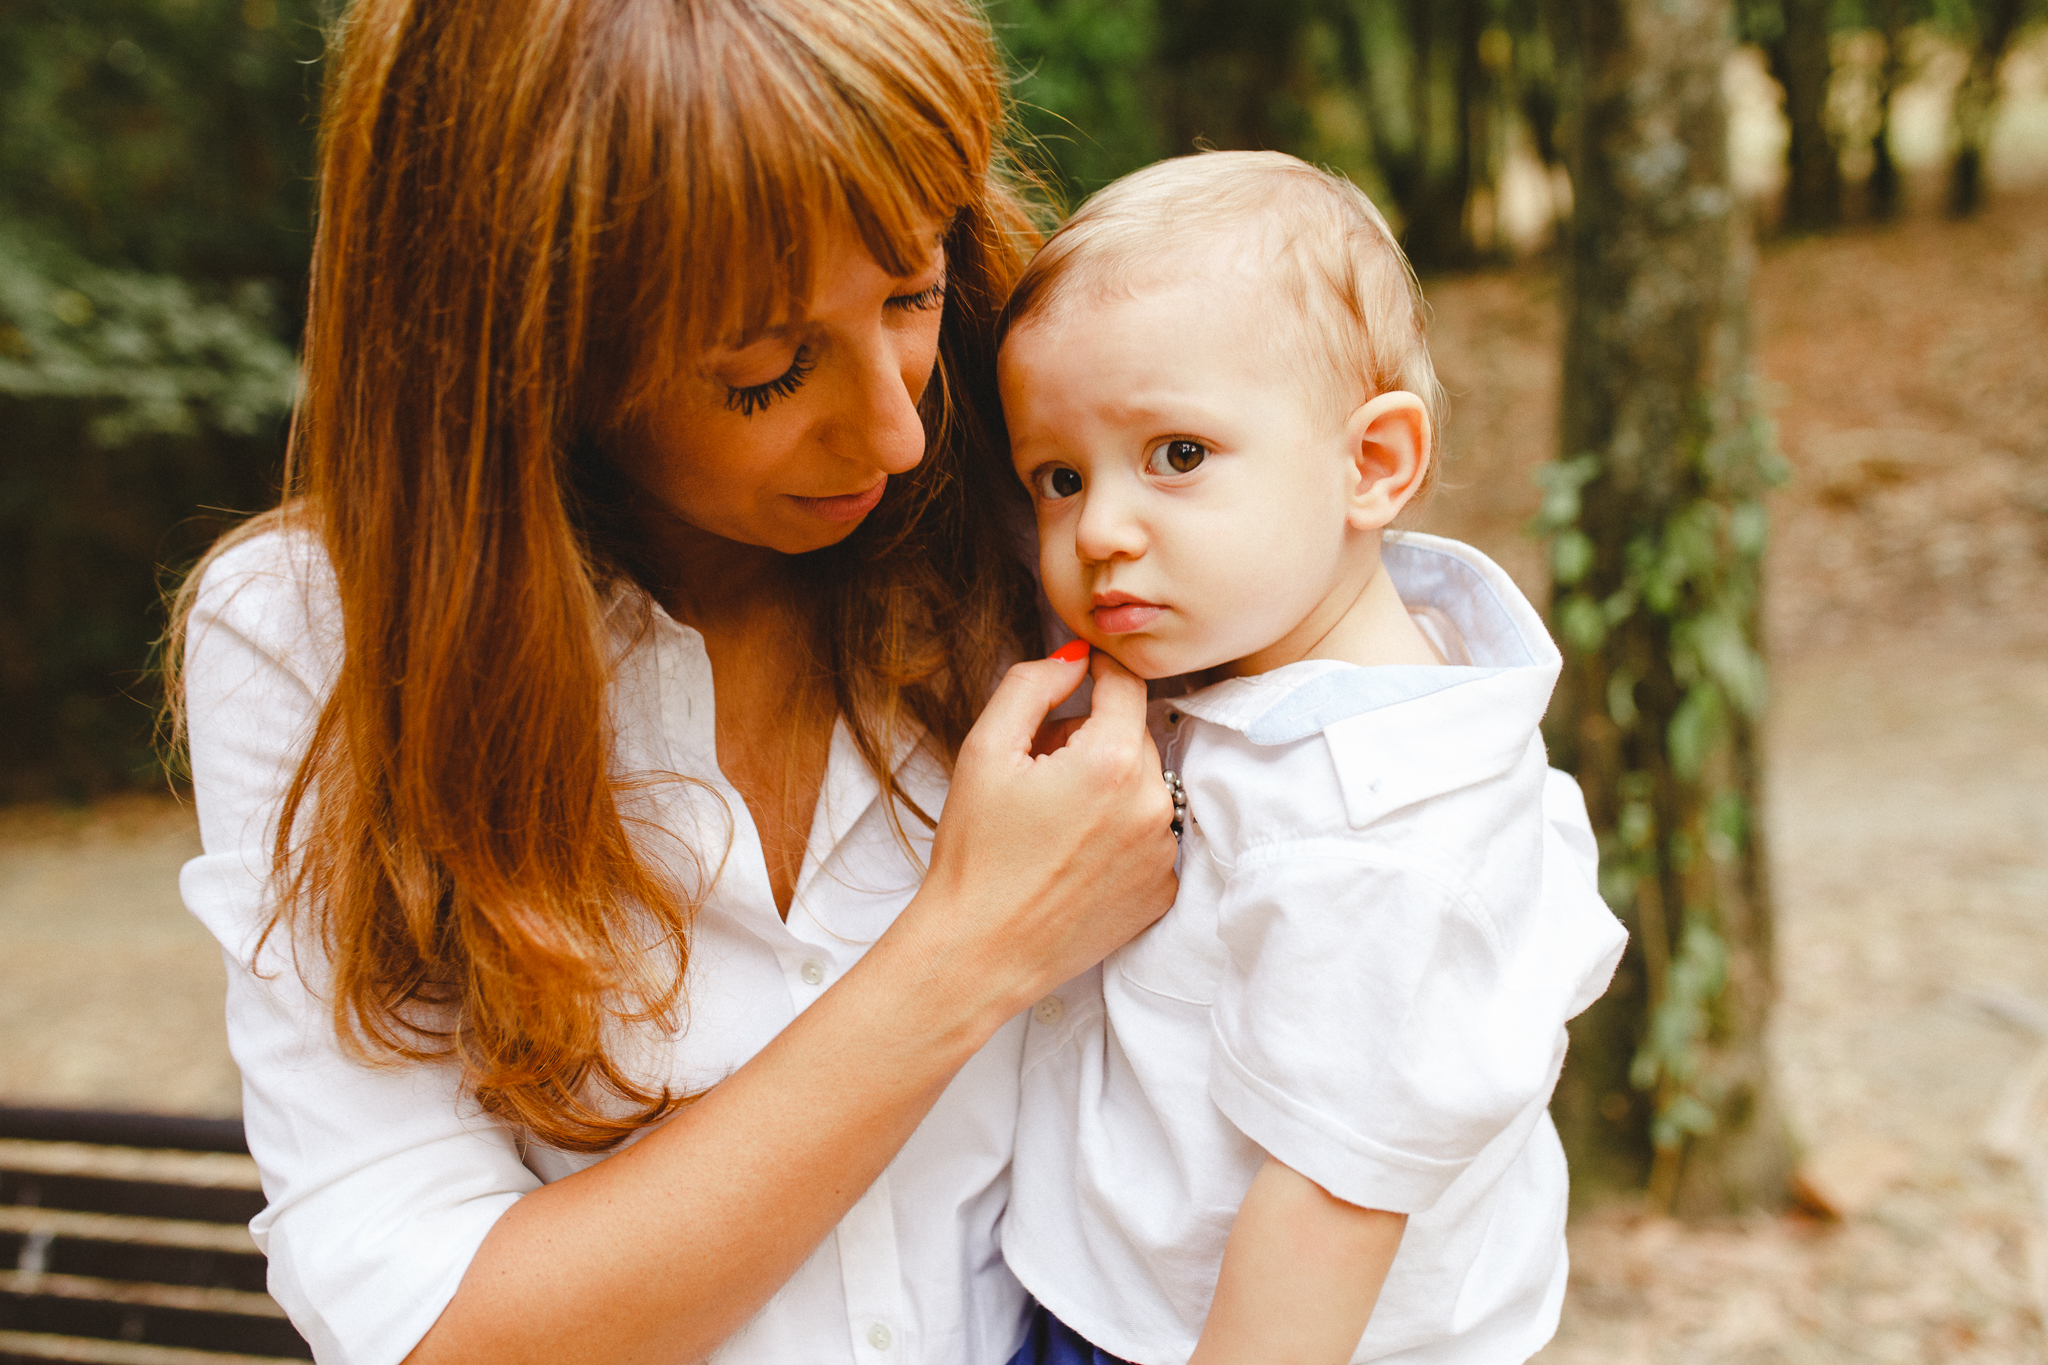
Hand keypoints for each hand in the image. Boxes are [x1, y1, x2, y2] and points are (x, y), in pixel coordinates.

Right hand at [904, 645, 1177, 1019]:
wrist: (979, 950)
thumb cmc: (975, 853)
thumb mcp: (985, 751)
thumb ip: (1032, 685)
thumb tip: (1075, 657)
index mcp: (1111, 762)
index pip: (1126, 684)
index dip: (1099, 672)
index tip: (1081, 674)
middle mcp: (1152, 804)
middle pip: (1134, 735)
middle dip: (1092, 739)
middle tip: (1041, 771)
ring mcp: (1163, 852)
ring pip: (1143, 785)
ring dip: (1110, 787)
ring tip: (1055, 821)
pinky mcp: (1163, 890)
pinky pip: (1149, 835)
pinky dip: (1120, 834)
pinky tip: (1075, 856)